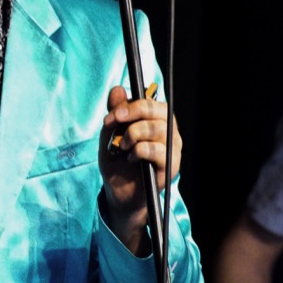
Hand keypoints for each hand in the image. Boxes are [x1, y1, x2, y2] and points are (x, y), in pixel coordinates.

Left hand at [99, 84, 181, 252]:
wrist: (120, 193)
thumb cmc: (118, 163)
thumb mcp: (110, 135)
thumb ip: (115, 113)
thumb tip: (117, 89)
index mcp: (156, 119)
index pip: (150, 101)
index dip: (130, 104)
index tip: (111, 115)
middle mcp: (168, 130)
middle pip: (157, 110)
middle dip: (132, 113)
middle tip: (113, 123)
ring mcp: (172, 148)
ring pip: (156, 128)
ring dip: (133, 135)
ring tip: (122, 147)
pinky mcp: (171, 165)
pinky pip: (157, 150)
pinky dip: (139, 151)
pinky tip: (131, 158)